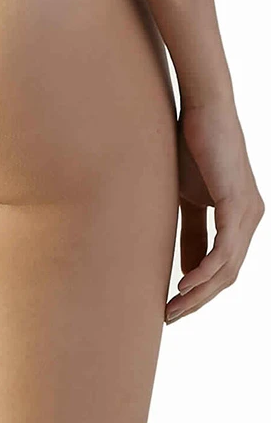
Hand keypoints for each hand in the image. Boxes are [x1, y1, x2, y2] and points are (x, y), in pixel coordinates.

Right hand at [165, 96, 263, 323]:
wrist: (203, 107)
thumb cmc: (192, 146)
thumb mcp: (187, 196)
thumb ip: (192, 231)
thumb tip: (185, 268)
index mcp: (242, 219)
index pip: (224, 267)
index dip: (201, 291)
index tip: (175, 306)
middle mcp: (252, 220)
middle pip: (228, 275)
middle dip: (199, 300)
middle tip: (171, 316)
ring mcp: (249, 213)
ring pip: (227, 268)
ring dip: (199, 292)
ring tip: (173, 306)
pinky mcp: (237, 203)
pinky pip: (224, 249)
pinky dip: (204, 270)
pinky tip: (186, 284)